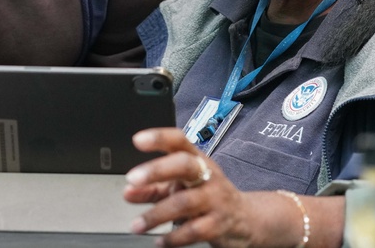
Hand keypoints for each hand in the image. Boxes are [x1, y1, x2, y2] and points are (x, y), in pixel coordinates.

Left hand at [124, 127, 253, 246]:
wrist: (246, 219)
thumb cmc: (208, 196)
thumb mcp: (180, 186)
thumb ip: (152, 188)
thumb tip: (128, 192)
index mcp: (197, 160)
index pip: (180, 141)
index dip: (160, 138)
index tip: (138, 140)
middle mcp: (208, 175)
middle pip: (184, 165)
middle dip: (157, 170)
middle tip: (132, 178)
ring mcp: (215, 199)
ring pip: (185, 202)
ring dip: (156, 215)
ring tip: (136, 225)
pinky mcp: (219, 224)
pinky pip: (194, 231)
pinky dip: (173, 238)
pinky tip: (159, 241)